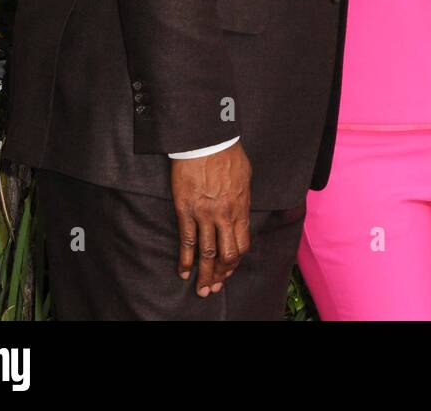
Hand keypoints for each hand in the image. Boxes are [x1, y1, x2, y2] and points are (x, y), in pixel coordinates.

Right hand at [171, 141, 252, 296]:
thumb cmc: (228, 155)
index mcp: (241, 207)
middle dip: (221, 274)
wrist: (207, 142)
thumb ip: (243, 200)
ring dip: (205, 274)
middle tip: (215, 287)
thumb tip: (241, 214)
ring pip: (207, 252)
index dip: (236, 261)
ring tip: (202, 289)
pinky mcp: (186, 210)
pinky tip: (184, 272)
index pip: (242, 244)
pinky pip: (187, 240)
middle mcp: (225, 215)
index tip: (229, 270)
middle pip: (226, 254)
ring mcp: (205, 214)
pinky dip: (186, 259)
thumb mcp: (246, 177)